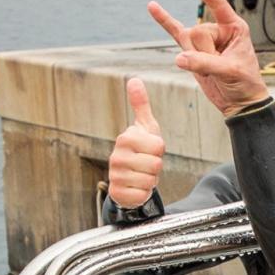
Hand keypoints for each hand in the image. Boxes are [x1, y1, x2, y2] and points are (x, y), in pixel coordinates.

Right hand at [107, 77, 166, 208]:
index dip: (159, 151)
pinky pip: (143, 194)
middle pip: (156, 164)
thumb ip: (141, 105)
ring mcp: (115, 175)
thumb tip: (135, 79)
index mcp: (125, 138)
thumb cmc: (141, 151)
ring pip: (151, 180)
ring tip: (141, 175)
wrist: (128, 179)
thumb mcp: (145, 128)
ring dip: (150, 180)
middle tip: (146, 165)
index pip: (159, 146)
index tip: (149, 150)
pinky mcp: (118, 192)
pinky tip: (136, 187)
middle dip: (156, 167)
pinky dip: (144, 193)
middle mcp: (116, 156)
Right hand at [149, 0, 270, 115]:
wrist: (240, 102)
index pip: (218, 5)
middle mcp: (218, 30)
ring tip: (211, 71)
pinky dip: (164, 20)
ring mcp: (204, 39)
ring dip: (194, 60)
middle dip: (204, 54)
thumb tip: (179, 59)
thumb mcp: (230, 72)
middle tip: (219, 68)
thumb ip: (205, 63)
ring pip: (186, 41)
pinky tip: (153, 7)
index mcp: (235, 28)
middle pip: (196, 32)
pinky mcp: (192, 49)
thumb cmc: (244, 83)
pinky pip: (174, 31)